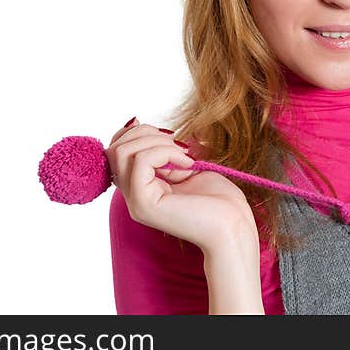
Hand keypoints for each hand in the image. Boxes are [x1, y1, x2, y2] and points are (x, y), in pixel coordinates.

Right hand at [106, 119, 257, 253]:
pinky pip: (140, 161)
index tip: (169, 138)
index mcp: (140, 188)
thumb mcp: (183, 165)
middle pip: (115, 149)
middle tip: (179, 147)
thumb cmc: (218, 200)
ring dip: (156, 142)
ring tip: (183, 156)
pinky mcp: (144, 205)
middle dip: (146, 134)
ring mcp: (136, 203)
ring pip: (122, 152)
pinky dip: (165, 152)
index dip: (137, 133)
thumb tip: (135, 122)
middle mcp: (132, 197)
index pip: (116, 149)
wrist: (234, 227)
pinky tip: (187, 165)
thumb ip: (160, 151)